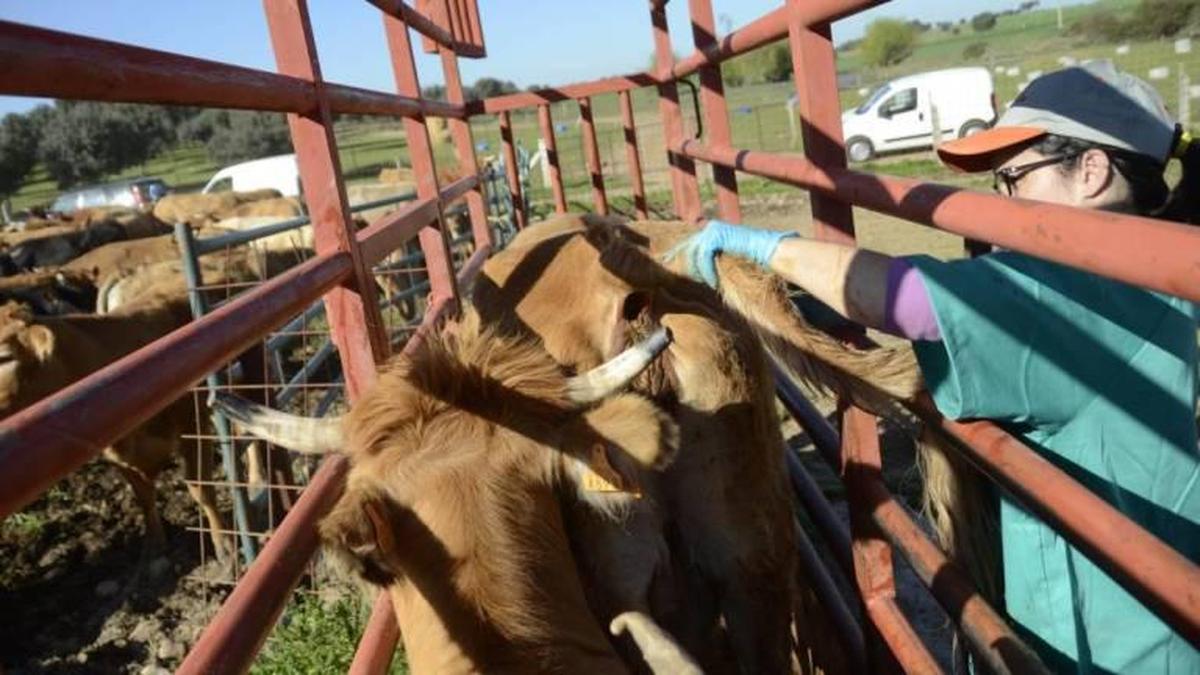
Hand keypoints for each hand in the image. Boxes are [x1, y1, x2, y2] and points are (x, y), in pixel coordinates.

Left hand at [663, 219, 796, 286]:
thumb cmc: (751, 259)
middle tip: (673, 276)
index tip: (668, 265)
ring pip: (694, 254)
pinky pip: (704, 257)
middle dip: (679, 262)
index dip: (677, 255)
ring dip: (698, 272)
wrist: (770, 251)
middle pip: (687, 247)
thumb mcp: (726, 258)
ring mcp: (713, 230)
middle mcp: (710, 228)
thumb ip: (712, 260)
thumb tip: (696, 272)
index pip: (689, 244)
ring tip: (703, 283)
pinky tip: (712, 282)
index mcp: (711, 231)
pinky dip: (708, 272)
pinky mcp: (717, 236)